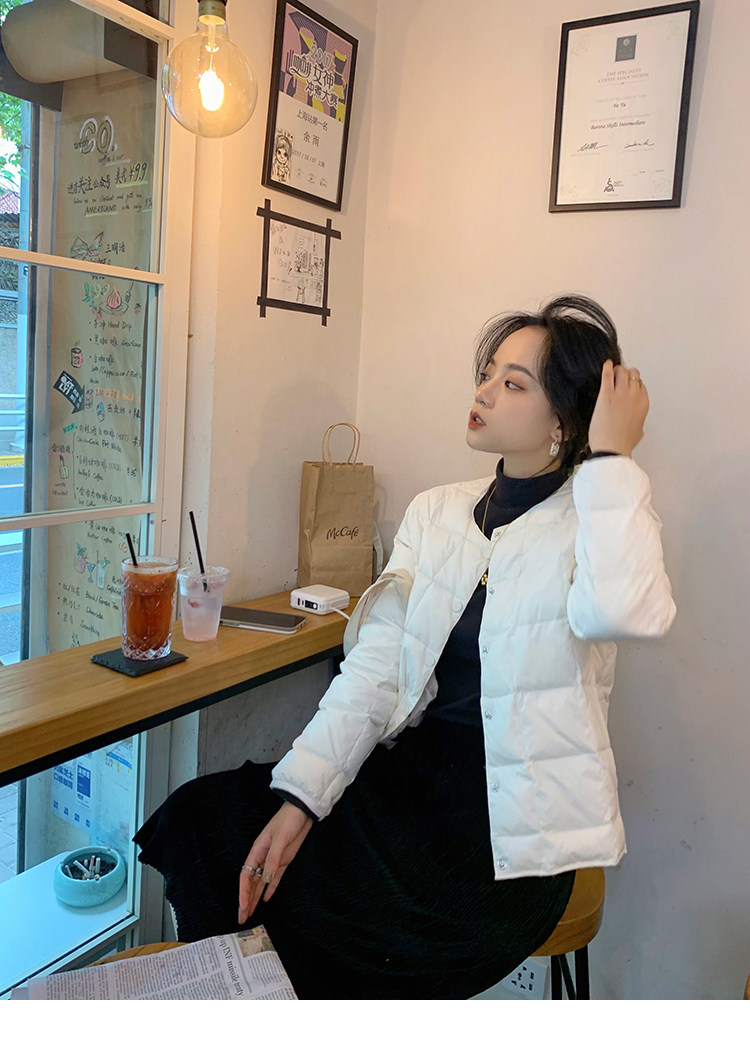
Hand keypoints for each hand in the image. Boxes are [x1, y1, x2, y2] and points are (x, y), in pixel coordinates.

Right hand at [238, 802, 312, 923]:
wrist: (302, 811)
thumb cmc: (288, 820)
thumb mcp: (280, 839)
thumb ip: (272, 859)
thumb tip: (264, 879)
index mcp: (257, 851)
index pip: (246, 876)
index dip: (243, 892)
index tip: (242, 906)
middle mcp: (262, 858)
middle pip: (251, 883)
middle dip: (246, 900)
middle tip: (242, 917)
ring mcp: (273, 860)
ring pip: (261, 883)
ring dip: (255, 897)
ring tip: (250, 912)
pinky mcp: (284, 860)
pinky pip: (274, 878)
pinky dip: (270, 889)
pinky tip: (266, 899)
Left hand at [588, 360, 648, 456]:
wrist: (612, 448)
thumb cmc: (623, 442)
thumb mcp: (638, 431)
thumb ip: (638, 422)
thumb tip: (636, 422)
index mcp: (643, 404)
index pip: (641, 385)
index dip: (633, 383)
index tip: (628, 383)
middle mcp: (634, 396)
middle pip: (633, 374)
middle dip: (626, 374)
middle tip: (619, 375)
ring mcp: (620, 394)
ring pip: (622, 371)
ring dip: (617, 370)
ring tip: (612, 371)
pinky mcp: (606, 395)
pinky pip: (608, 375)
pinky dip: (607, 367)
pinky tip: (605, 364)